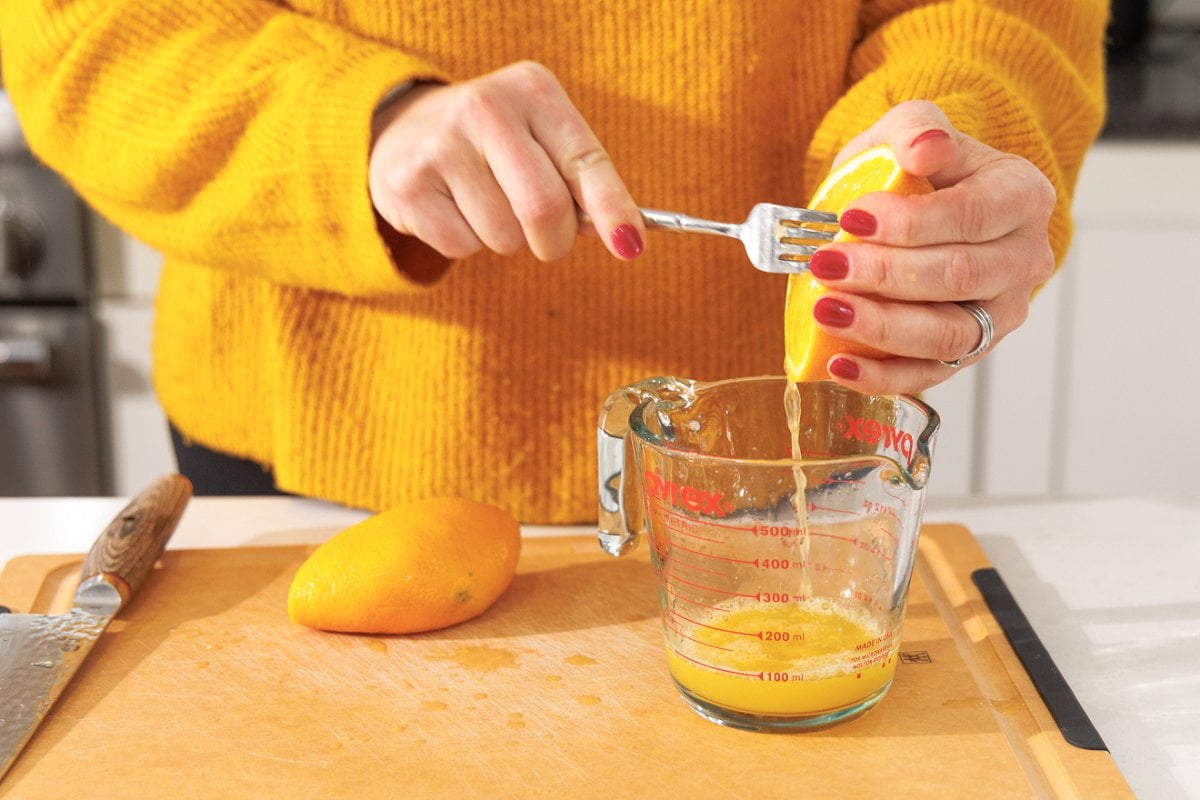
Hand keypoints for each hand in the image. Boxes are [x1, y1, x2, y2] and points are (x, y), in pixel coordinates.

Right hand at [369, 61, 643, 261]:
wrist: (404, 131)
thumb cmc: (497, 147)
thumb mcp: (542, 141)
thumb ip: (580, 183)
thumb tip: (623, 237)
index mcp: (533, 90)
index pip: (585, 161)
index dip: (613, 208)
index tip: (631, 247)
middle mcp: (486, 107)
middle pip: (544, 207)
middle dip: (554, 240)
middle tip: (547, 239)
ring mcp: (441, 144)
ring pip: (504, 236)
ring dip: (505, 240)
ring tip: (484, 204)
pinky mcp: (407, 184)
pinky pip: (462, 247)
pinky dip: (467, 244)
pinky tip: (452, 208)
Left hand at [808, 100, 1056, 393]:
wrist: (923, 205)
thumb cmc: (917, 169)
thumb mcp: (911, 130)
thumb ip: (917, 127)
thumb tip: (924, 146)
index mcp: (1021, 195)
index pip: (972, 215)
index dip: (910, 222)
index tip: (851, 219)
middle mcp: (1024, 258)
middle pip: (959, 277)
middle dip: (886, 275)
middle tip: (825, 267)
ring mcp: (1002, 312)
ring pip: (950, 333)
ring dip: (882, 328)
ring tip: (826, 312)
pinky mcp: (971, 350)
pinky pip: (933, 373)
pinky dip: (884, 376)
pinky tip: (839, 366)